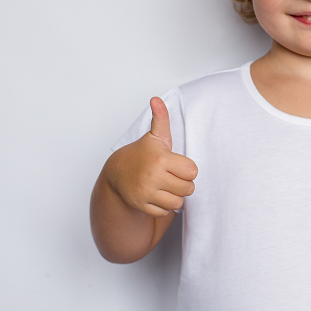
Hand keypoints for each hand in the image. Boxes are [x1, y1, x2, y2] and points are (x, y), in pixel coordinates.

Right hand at [104, 97, 197, 216]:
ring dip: (175, 196)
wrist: (117, 172)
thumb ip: (161, 117)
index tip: (177, 164)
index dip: (187, 168)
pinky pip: (165, 211)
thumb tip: (156, 98)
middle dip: (184, 183)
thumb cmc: (143, 153)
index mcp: (161, 158)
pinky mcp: (142, 205)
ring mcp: (146, 192)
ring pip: (178, 202)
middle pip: (188, 188)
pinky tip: (157, 194)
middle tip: (173, 176)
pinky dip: (164, 206)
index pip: (193, 171)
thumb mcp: (155, 136)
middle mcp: (153, 176)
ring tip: (167, 186)